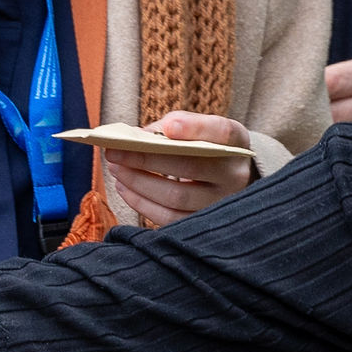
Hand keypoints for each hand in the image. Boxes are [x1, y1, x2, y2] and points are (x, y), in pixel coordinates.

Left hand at [100, 112, 256, 230]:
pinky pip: (169, 218)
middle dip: (147, 158)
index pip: (222, 132)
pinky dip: (141, 203)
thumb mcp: (202, 131)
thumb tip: (140, 136)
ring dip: (139, 182)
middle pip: (191, 167)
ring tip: (115, 168)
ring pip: (176, 197)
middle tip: (114, 151)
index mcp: (236, 144)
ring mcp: (221, 204)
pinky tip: (124, 187)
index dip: (195, 127)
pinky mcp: (204, 226)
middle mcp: (235, 176)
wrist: (230, 181)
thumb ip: (176, 125)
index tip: (168, 125)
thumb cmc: (207, 150)